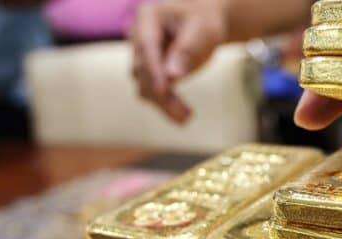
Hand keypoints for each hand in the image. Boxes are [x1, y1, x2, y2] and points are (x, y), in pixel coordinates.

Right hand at [130, 0, 230, 122]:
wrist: (203, 23)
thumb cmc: (203, 21)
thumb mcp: (202, 29)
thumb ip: (188, 49)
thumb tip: (173, 76)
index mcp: (148, 18)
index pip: (147, 46)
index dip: (154, 70)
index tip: (163, 91)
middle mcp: (138, 38)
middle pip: (143, 70)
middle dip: (162, 94)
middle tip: (185, 114)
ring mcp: (141, 57)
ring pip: (144, 86)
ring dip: (163, 104)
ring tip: (186, 118)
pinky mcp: (149, 73)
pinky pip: (152, 93)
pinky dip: (165, 106)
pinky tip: (182, 117)